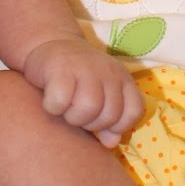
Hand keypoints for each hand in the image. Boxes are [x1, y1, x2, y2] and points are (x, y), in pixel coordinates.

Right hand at [22, 38, 144, 148]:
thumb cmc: (78, 76)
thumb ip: (110, 120)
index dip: (118, 125)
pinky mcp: (60, 69)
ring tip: (66, 109)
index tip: (101, 123)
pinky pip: (60, 101)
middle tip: (78, 113)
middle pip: (109, 115)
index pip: (134, 111)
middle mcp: (108, 71)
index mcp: (122, 78)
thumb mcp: (100, 94)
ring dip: (73, 118)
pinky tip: (51, 101)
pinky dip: (54, 108)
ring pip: (88, 109)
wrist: (51, 42)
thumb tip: (112, 143)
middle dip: (92, 124)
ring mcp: (85, 68)